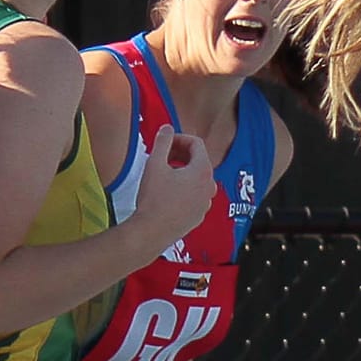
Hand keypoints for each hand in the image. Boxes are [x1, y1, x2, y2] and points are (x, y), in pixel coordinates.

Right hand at [134, 124, 214, 248]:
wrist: (151, 231)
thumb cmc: (154, 200)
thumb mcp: (155, 164)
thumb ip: (163, 141)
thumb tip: (167, 128)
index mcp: (202, 171)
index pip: (196, 143)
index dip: (179, 138)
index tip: (166, 141)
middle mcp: (209, 187)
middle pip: (199, 160)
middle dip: (181, 154)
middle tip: (163, 155)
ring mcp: (206, 203)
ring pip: (197, 179)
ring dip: (183, 171)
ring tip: (164, 174)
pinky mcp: (198, 216)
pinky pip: (195, 195)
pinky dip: (184, 188)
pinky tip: (167, 192)